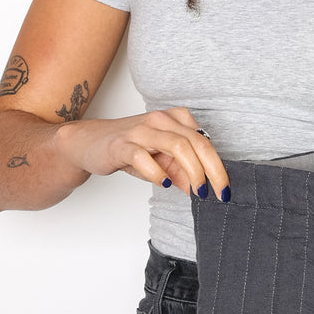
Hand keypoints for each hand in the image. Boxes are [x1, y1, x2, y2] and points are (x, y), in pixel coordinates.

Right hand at [52, 106, 229, 197]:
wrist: (90, 143)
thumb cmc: (129, 149)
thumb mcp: (161, 161)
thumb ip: (181, 172)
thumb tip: (199, 189)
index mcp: (175, 119)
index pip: (204, 142)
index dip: (218, 167)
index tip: (223, 190)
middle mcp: (160, 120)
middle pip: (196, 142)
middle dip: (211, 171)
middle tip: (215, 194)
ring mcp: (141, 130)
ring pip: (176, 145)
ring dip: (192, 171)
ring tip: (196, 192)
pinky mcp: (121, 144)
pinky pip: (142, 156)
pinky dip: (157, 172)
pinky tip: (163, 183)